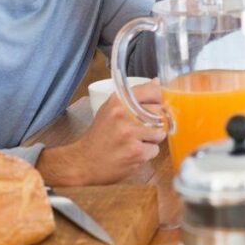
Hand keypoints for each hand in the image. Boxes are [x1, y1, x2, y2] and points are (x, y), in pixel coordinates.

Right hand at [37, 81, 165, 185]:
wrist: (84, 161)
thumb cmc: (100, 134)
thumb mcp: (111, 108)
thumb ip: (134, 95)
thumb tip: (157, 82)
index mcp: (118, 101)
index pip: (152, 91)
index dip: (159, 99)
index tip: (157, 104)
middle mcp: (124, 115)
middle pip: (160, 112)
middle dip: (157, 120)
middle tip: (145, 127)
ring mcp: (130, 134)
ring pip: (160, 132)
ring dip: (153, 138)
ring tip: (138, 141)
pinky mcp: (136, 152)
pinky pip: (155, 149)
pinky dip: (147, 152)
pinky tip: (134, 152)